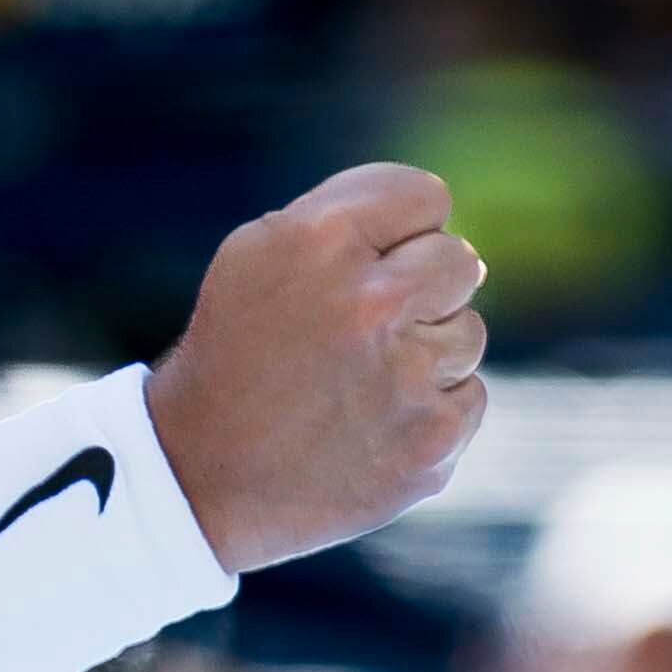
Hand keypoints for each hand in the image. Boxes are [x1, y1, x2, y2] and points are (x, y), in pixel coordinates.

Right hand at [143, 163, 488, 572]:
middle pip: (459, 260)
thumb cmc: (238, 349)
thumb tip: (444, 229)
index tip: (370, 261)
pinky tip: (373, 423)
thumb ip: (348, 215)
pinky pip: (468, 396)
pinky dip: (429, 409)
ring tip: (358, 381)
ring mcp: (408, 378)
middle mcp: (370, 303)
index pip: (424, 196)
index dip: (399, 228)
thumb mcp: (258, 252)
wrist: (202, 476)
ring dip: (425, 351)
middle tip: (366, 325)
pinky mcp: (432, 443)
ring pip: (468, 332)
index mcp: (319, 241)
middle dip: (421, 286)